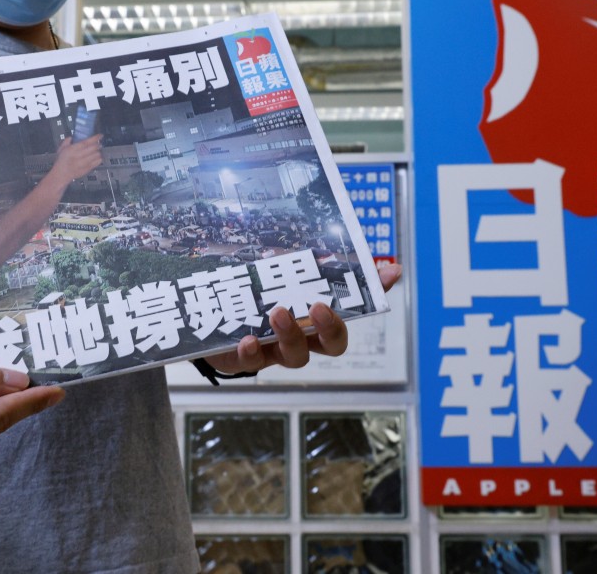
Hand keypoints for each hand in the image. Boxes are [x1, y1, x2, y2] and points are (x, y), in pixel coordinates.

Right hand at [46, 134, 102, 184]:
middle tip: (98, 143)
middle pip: (93, 148)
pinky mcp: (87, 169)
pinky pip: (97, 162)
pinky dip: (99, 158)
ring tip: (97, 150)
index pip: (86, 142)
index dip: (95, 138)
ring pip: (97, 155)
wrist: (62, 174)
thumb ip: (66, 142)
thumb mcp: (61, 149)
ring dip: (98, 151)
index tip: (100, 136)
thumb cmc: (61, 161)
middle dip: (98, 144)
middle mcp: (79, 156)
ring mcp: (84, 163)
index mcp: (72, 150)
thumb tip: (71, 137)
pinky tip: (97, 157)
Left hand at [206, 263, 402, 373]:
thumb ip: (305, 258)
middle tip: (319, 307)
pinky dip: (251, 352)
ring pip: (296, 356)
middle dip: (331, 327)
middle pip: (333, 344)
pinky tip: (247, 339)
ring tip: (277, 313)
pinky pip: (251, 363)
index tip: (389, 272)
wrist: (207, 313)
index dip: (375, 294)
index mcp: (314, 315)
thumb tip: (334, 233)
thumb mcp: (275, 271)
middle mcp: (302, 336)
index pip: (354, 307)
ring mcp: (274, 349)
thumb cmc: (251, 292)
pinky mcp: (244, 358)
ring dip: (291, 335)